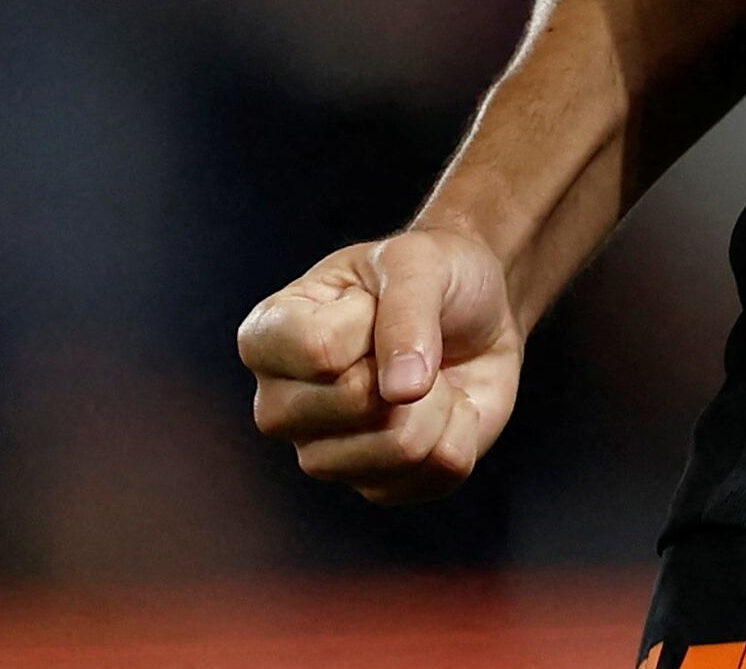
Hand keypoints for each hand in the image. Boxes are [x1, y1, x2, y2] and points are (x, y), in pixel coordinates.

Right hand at [238, 228, 525, 501]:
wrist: (479, 310)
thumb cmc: (431, 273)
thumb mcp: (418, 260)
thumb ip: (406, 314)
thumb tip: (402, 393)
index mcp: (266, 338)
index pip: (320, 351)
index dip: (374, 323)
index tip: (376, 303)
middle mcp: (279, 405)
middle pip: (354, 403)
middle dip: (411, 364)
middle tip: (411, 343)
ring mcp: (321, 454)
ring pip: (398, 448)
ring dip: (441, 401)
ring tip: (429, 375)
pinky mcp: (374, 485)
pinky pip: (434, 474)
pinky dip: (462, 431)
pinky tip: (444, 405)